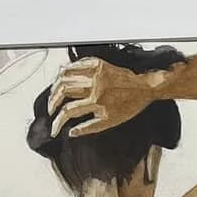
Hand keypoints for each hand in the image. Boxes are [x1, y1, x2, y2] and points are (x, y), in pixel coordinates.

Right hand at [47, 57, 162, 138]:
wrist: (144, 89)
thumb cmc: (129, 106)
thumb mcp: (110, 122)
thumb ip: (89, 128)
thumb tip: (71, 133)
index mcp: (97, 101)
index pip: (68, 111)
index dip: (57, 122)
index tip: (54, 129)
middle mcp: (94, 85)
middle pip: (63, 90)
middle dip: (52, 102)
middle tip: (51, 110)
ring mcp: (95, 72)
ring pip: (65, 75)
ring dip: (56, 86)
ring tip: (54, 95)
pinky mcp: (98, 64)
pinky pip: (76, 64)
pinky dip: (66, 71)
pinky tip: (63, 78)